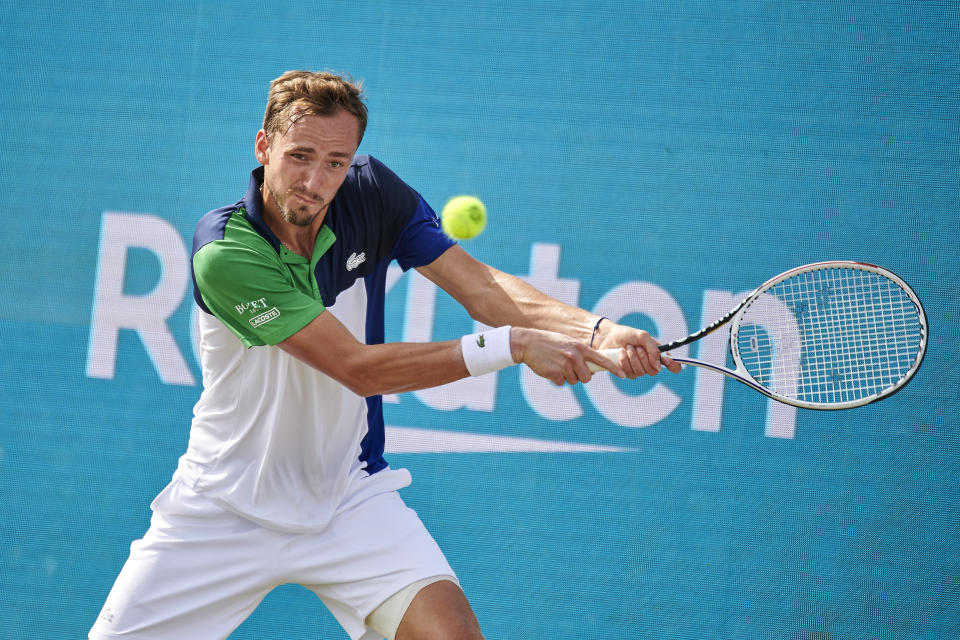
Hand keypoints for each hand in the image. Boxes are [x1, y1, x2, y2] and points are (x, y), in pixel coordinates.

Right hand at [510, 327, 625, 384]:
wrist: (528, 343)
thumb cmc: (549, 343)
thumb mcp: (569, 343)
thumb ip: (581, 354)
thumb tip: (592, 371)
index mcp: (581, 348)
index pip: (602, 360)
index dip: (614, 368)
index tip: (623, 375)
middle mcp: (575, 356)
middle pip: (587, 377)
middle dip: (580, 376)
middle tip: (569, 367)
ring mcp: (565, 365)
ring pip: (574, 381)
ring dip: (567, 377)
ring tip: (557, 365)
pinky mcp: (555, 374)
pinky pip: (561, 383)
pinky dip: (556, 379)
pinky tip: (549, 368)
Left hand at [593, 319, 681, 376]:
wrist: (608, 336)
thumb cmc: (627, 334)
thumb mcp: (643, 336)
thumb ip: (653, 350)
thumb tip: (658, 367)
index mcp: (657, 354)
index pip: (673, 366)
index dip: (674, 366)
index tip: (668, 361)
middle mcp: (650, 363)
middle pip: (654, 371)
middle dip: (644, 358)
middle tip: (636, 347)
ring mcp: (639, 369)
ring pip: (641, 372)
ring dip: (632, 358)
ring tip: (627, 347)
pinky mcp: (627, 372)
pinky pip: (629, 373)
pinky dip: (624, 362)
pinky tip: (620, 353)